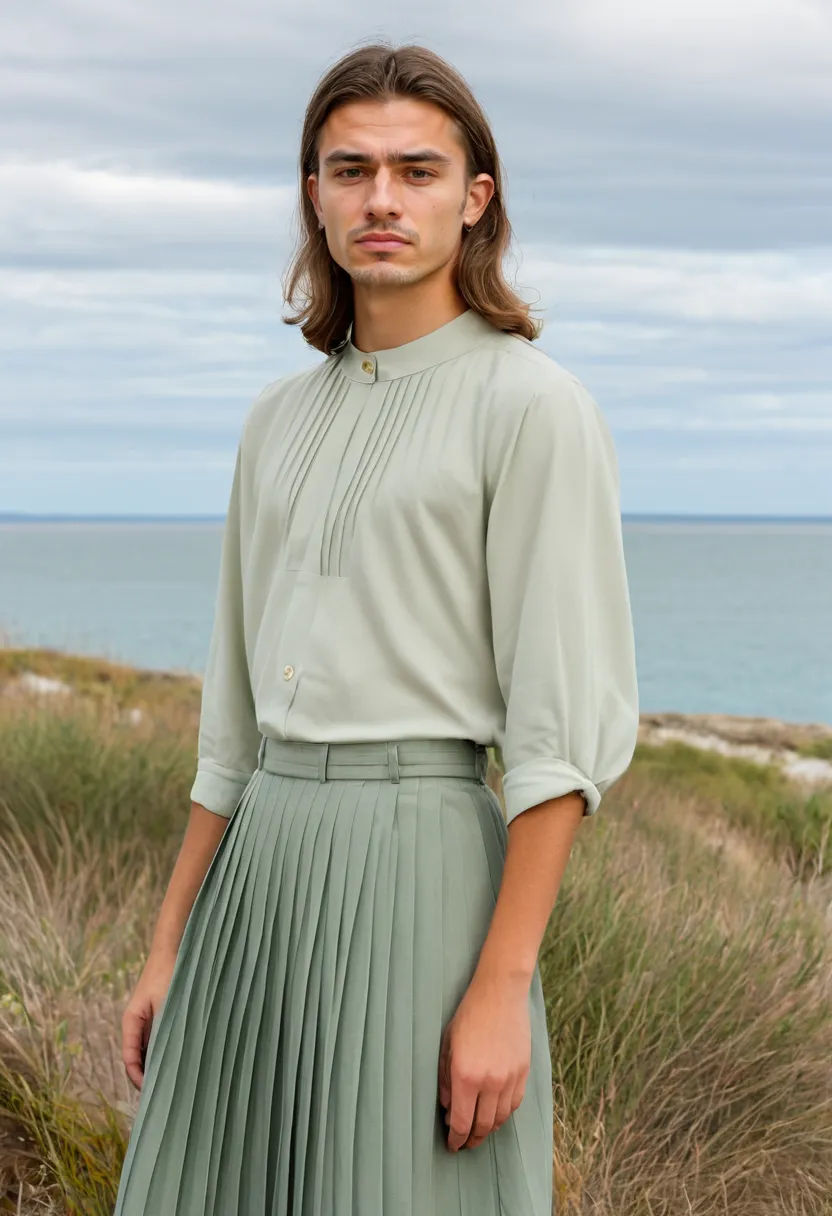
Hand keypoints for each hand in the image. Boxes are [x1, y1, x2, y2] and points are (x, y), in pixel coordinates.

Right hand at [121, 953, 176, 1090]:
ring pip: (149, 1051)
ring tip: (175, 1081)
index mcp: (131, 1022)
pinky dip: (164, 1051)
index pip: (130, 1059)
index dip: (138, 1079)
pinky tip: (179, 1058)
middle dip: (149, 1076)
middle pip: (138, 1058)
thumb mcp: (166, 1005)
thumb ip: (164, 1030)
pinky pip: (158, 1040)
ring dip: (157, 1064)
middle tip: (166, 1093)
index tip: (152, 1093)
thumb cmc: (168, 975)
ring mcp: (147, 1020)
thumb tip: (167, 1060)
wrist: (173, 949)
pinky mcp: (159, 1016)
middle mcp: (136, 1024)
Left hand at [437, 968, 530, 1151]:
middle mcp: (490, 1082)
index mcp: (466, 1076)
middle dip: (472, 1139)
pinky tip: (496, 1113)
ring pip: (501, 1118)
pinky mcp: (523, 1072)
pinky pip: (514, 1103)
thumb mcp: (447, 1046)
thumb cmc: (468, 1016)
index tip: (452, 1145)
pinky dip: (504, 1114)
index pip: (461, 1122)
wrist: (500, 994)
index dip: (456, 1138)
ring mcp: (510, 1078)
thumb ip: (445, 1080)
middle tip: (464, 1143)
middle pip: (483, 1125)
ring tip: (479, 1131)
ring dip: (489, 1129)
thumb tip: (447, 1108)